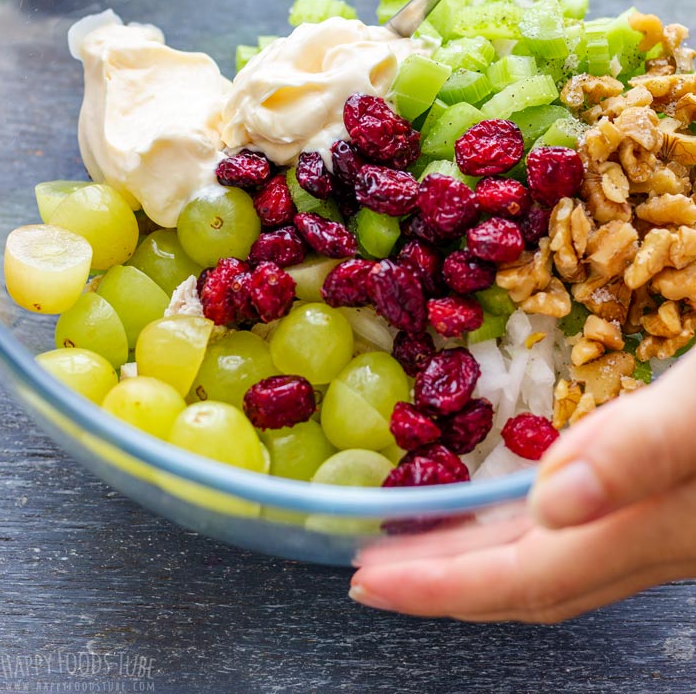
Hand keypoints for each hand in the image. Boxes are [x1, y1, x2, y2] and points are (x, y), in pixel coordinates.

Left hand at [350, 349, 695, 621]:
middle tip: (370, 571)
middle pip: (534, 583)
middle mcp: (658, 541)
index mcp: (655, 526)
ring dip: (481, 560)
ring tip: (419, 544)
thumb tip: (552, 502)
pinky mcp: (673, 501)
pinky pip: (584, 534)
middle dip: (444, 583)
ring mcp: (669, 526)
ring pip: (558, 564)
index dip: (441, 585)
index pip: (528, 575)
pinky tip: (514, 504)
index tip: (368, 580)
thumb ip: (643, 448)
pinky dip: (527, 530)